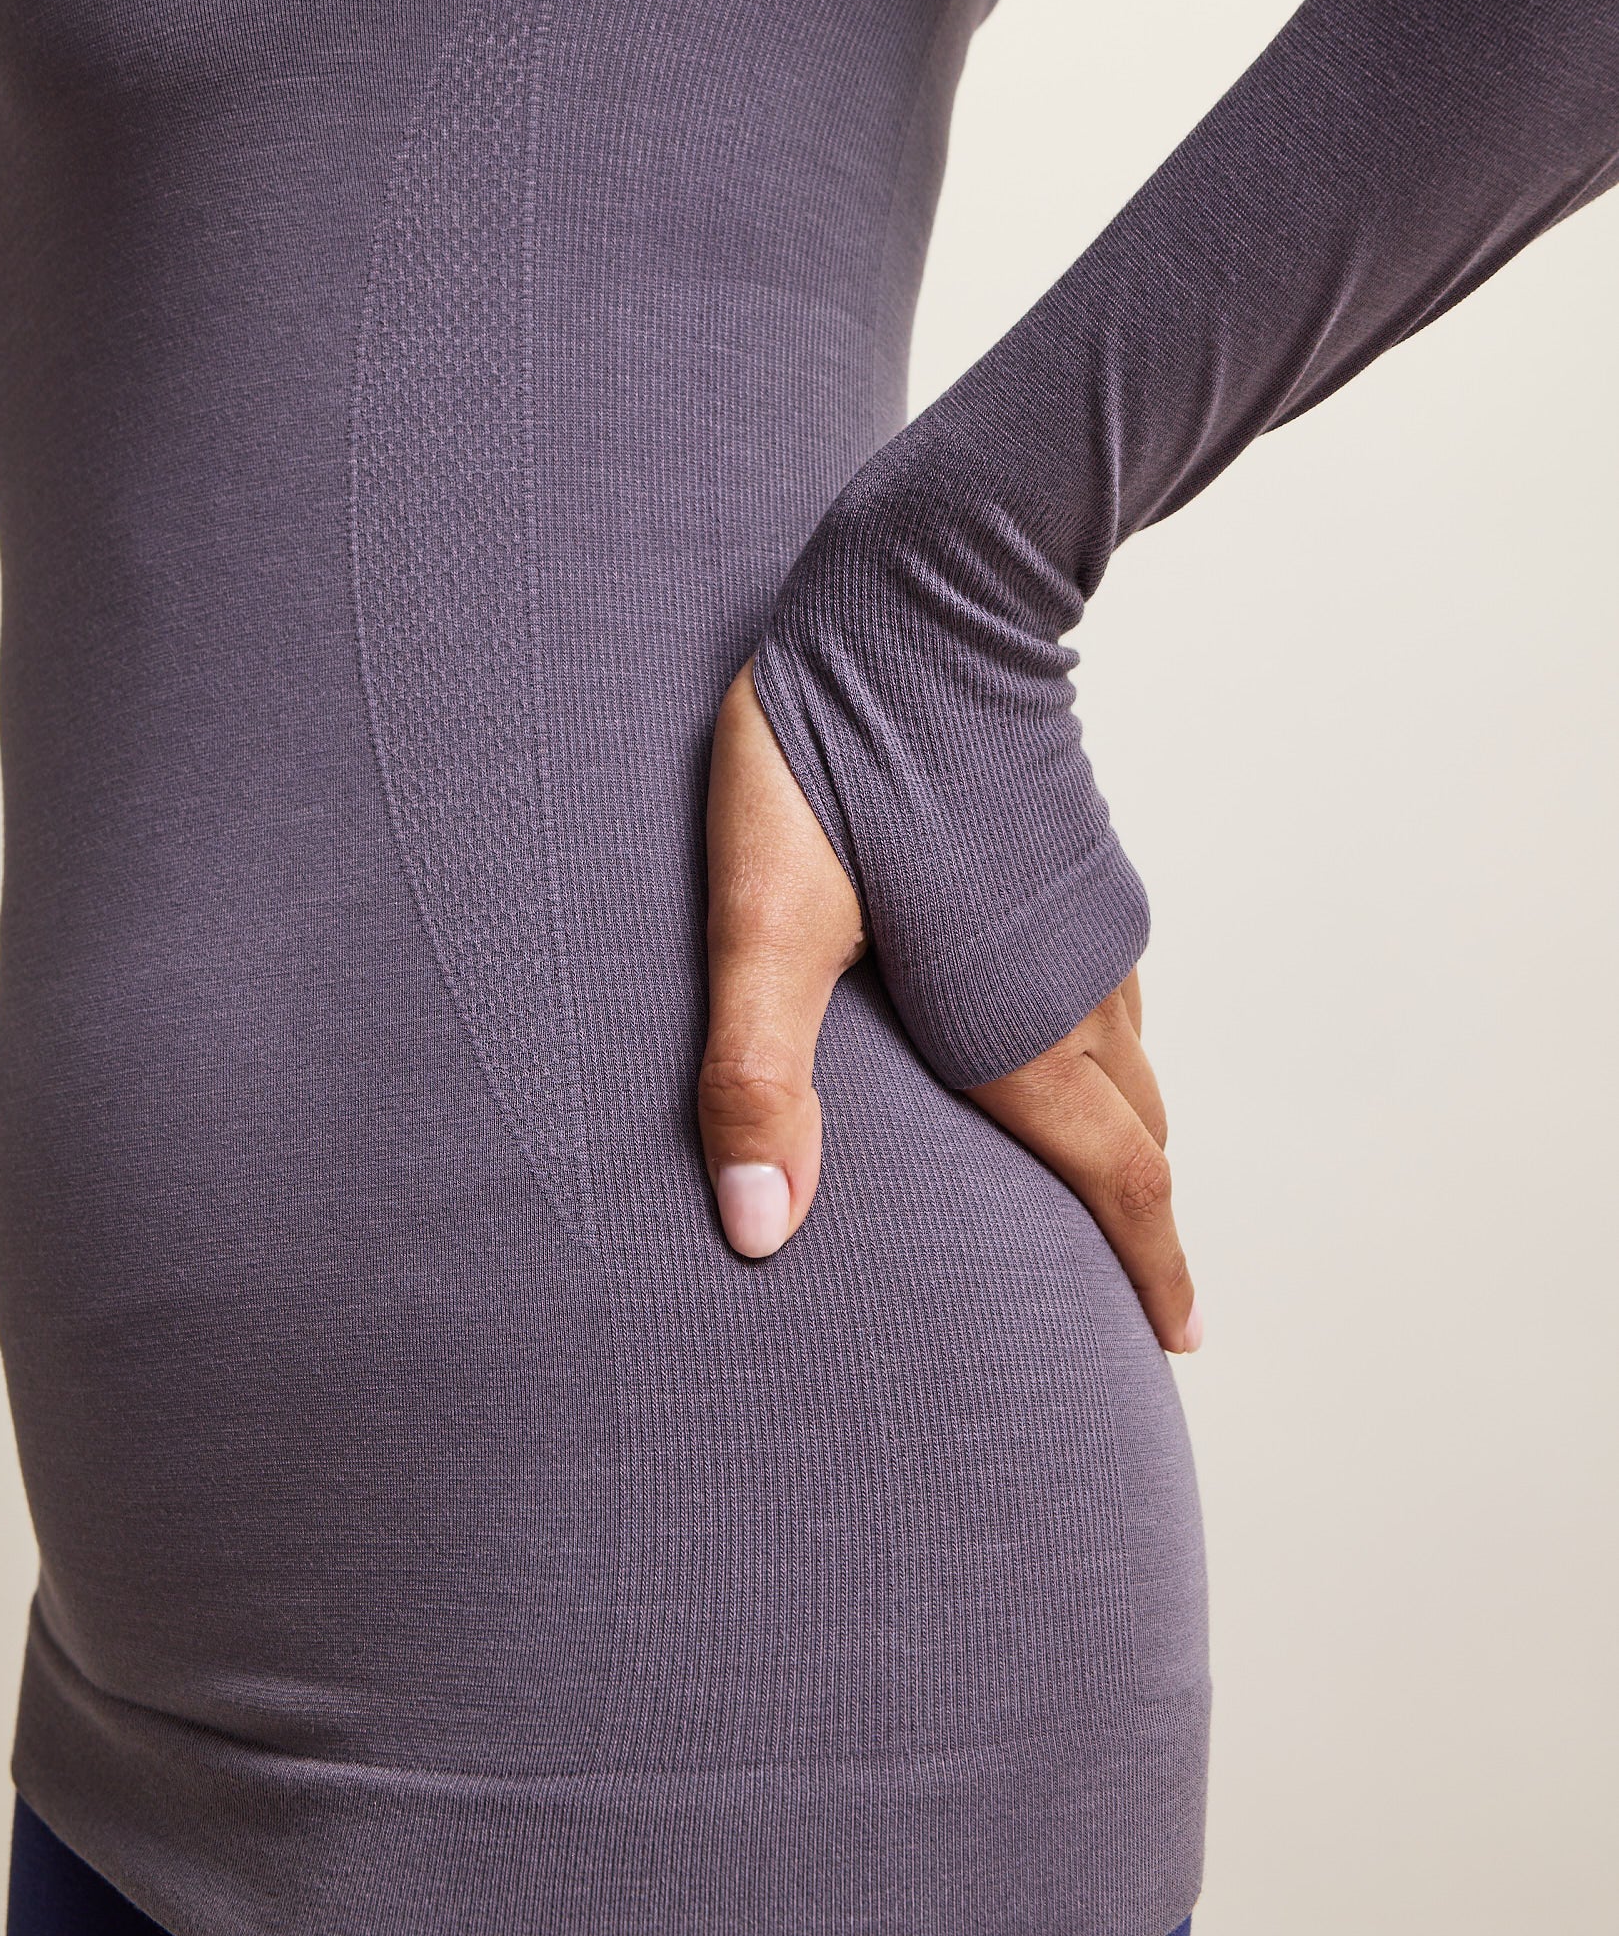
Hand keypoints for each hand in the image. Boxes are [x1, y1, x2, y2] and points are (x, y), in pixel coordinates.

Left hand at [699, 659, 1201, 1354]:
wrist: (931, 590)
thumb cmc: (835, 751)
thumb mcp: (764, 918)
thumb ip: (755, 1074)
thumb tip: (760, 1236)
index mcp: (1015, 1024)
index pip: (1117, 1180)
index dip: (1150, 1273)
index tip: (1180, 1345)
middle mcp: (1077, 985)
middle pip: (1140, 1134)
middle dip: (1143, 1225)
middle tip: (1145, 1297)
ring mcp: (1089, 919)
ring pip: (1133, 1062)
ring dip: (1128, 1140)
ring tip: (1103, 1193)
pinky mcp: (1075, 863)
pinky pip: (1115, 997)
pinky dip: (1110, 1062)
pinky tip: (1060, 1046)